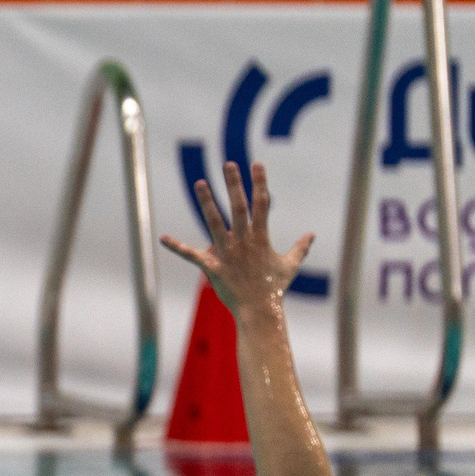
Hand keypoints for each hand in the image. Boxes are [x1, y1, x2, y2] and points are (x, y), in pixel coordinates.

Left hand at [160, 161, 313, 316]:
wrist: (260, 312)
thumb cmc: (275, 289)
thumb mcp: (290, 266)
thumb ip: (300, 248)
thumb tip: (312, 235)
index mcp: (261, 237)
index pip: (262, 204)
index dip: (259, 183)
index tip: (256, 164)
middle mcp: (243, 241)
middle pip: (238, 207)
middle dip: (233, 184)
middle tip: (228, 164)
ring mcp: (227, 253)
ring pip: (214, 222)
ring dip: (206, 202)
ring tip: (199, 182)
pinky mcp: (213, 266)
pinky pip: (192, 255)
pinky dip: (177, 247)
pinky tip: (163, 238)